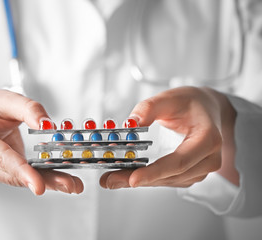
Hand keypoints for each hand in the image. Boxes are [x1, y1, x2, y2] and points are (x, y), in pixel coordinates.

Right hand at [0, 89, 82, 194]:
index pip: (0, 157)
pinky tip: (58, 180)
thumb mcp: (5, 99)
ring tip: (70, 184)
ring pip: (17, 179)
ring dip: (45, 182)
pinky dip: (38, 178)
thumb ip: (28, 109)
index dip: (21, 171)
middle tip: (69, 184)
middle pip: (11, 174)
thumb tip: (48, 124)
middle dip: (42, 180)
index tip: (37, 185)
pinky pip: (18, 177)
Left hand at [100, 87, 237, 188]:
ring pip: (168, 181)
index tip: (132, 179)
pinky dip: (148, 178)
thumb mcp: (169, 97)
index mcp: (208, 138)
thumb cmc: (190, 103)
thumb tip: (130, 123)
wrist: (206, 109)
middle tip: (110, 179)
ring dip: (140, 181)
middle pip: (171, 175)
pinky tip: (128, 176)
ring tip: (113, 178)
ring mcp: (201, 169)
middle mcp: (209, 158)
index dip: (155, 172)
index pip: (180, 161)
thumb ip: (148, 108)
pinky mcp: (192, 174)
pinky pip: (168, 180)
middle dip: (139, 179)